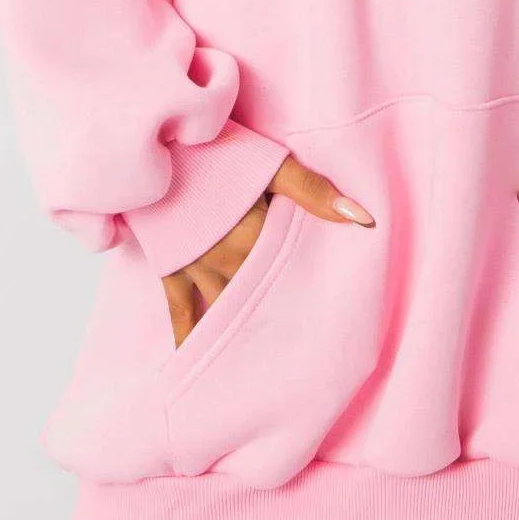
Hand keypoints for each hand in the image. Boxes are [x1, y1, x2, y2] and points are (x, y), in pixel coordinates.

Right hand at [162, 153, 374, 349]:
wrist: (157, 146)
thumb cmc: (219, 151)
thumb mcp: (270, 163)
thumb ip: (313, 191)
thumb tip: (361, 219)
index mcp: (257, 238)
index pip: (290, 274)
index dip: (309, 293)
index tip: (329, 324)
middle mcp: (228, 261)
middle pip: (259, 298)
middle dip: (279, 322)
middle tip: (301, 361)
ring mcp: (196, 267)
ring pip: (224, 312)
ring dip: (241, 337)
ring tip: (260, 373)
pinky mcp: (170, 268)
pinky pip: (180, 313)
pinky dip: (188, 340)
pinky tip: (196, 366)